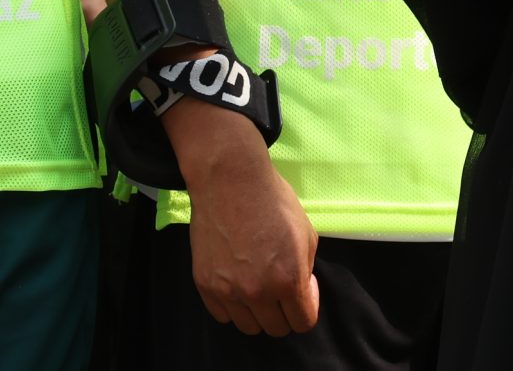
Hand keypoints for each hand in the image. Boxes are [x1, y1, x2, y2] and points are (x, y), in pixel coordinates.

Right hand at [176, 107, 319, 336]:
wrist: (231, 183)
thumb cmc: (274, 202)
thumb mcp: (306, 234)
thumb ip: (305, 270)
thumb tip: (301, 291)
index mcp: (288, 279)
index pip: (302, 322)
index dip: (306, 307)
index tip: (303, 290)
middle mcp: (258, 292)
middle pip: (276, 329)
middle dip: (284, 312)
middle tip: (280, 287)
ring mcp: (228, 291)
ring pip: (248, 327)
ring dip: (257, 313)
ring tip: (258, 286)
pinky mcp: (205, 286)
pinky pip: (223, 315)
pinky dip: (233, 306)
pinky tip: (237, 282)